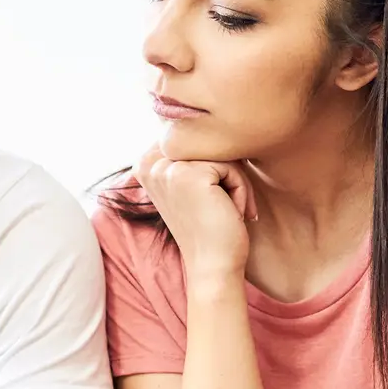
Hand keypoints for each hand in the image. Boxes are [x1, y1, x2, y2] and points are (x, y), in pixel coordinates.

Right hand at [132, 146, 256, 285]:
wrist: (213, 267)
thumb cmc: (208, 228)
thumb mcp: (190, 186)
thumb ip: (189, 154)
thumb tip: (209, 122)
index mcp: (145, 162)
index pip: (195, 140)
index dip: (212, 168)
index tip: (209, 201)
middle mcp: (150, 163)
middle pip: (208, 143)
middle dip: (226, 175)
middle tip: (225, 208)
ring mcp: (168, 169)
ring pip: (222, 154)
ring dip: (236, 184)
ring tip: (229, 211)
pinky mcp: (191, 176)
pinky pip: (232, 167)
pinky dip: (242, 191)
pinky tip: (233, 214)